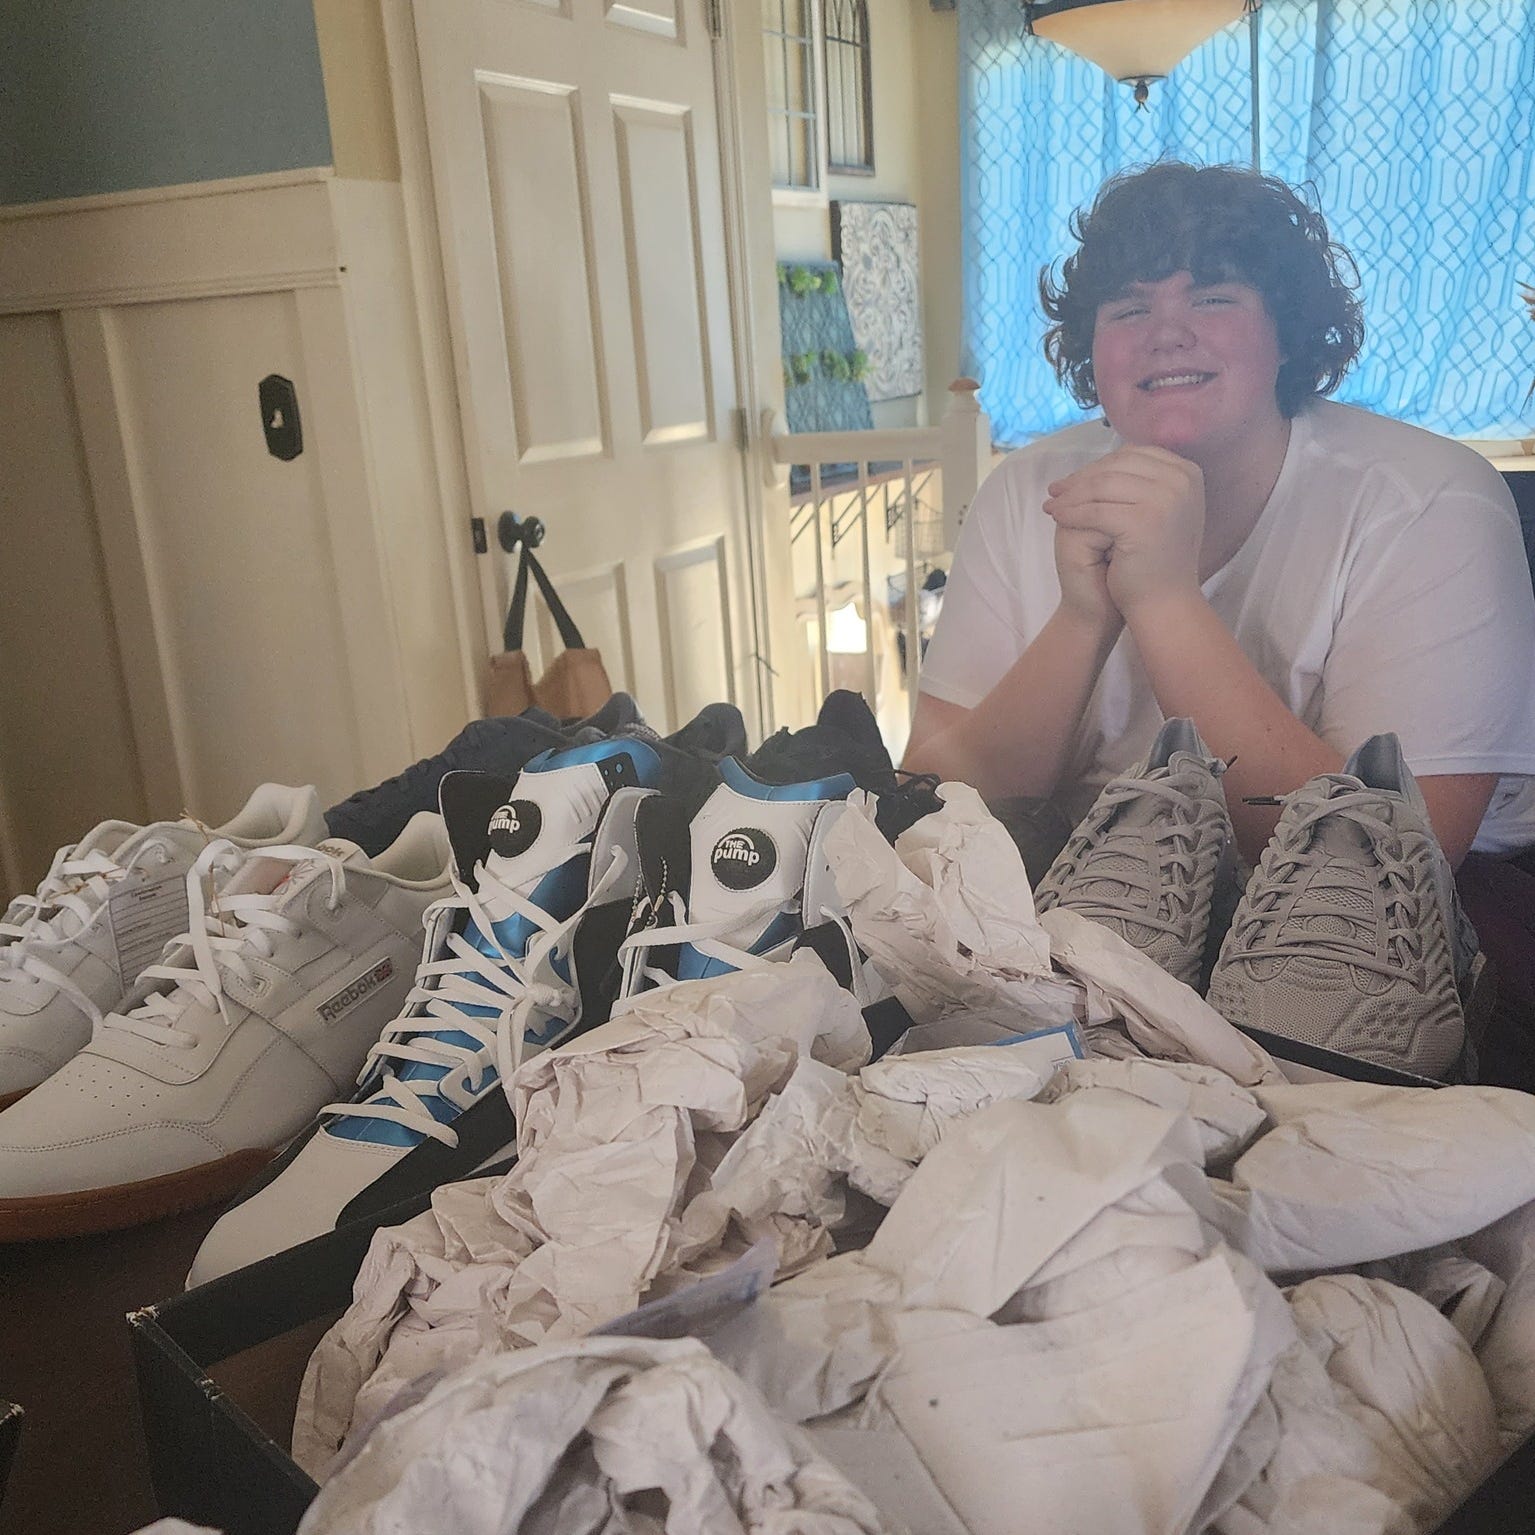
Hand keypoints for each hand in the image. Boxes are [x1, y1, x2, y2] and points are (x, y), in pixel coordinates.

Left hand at [1044, 446, 1204, 616]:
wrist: (1166, 601)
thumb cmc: (1157, 558)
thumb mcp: (1159, 509)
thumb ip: (1143, 481)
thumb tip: (1106, 459)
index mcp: (1187, 472)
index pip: (1132, 456)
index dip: (1097, 466)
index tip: (1072, 480)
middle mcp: (1182, 480)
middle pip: (1116, 467)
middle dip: (1081, 478)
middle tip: (1055, 490)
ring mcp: (1166, 499)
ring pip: (1102, 486)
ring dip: (1071, 496)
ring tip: (1052, 506)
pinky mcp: (1144, 521)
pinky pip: (1095, 510)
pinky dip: (1072, 513)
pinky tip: (1058, 519)